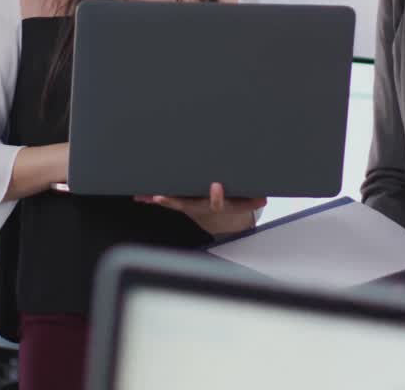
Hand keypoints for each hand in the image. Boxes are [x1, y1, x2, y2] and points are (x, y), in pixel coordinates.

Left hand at [135, 182, 265, 236]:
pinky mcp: (180, 202)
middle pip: (186, 204)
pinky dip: (151, 198)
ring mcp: (188, 205)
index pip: (217, 203)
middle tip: (160, 197)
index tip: (216, 187)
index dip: (216, 197)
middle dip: (173, 200)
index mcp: (218, 205)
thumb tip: (263, 198)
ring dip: (159, 199)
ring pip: (172, 202)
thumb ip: (252, 201)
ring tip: (146, 195)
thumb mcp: (243, 202)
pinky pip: (165, 200)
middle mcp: (201, 206)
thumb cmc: (232, 202)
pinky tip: (141, 196)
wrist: (221, 218)